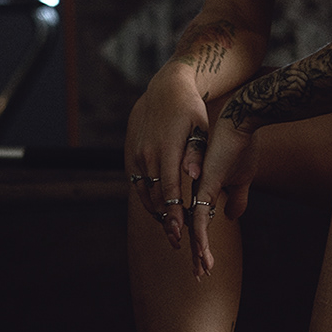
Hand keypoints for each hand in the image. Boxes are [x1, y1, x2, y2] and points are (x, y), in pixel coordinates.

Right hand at [124, 66, 211, 250]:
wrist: (164, 90)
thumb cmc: (190, 109)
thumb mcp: (199, 126)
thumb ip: (196, 153)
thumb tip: (193, 177)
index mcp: (166, 150)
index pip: (170, 190)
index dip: (174, 213)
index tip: (180, 233)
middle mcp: (148, 155)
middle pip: (156, 196)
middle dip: (166, 220)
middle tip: (177, 242)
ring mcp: (138, 156)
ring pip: (145, 192)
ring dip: (156, 213)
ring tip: (170, 231)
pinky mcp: (133, 155)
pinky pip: (139, 184)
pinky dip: (149, 199)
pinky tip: (160, 210)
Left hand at [189, 116, 258, 277]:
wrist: (240, 124)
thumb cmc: (242, 146)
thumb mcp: (242, 178)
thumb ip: (236, 199)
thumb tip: (230, 218)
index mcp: (206, 192)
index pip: (201, 224)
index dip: (202, 244)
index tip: (205, 263)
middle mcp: (198, 194)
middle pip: (194, 230)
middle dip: (197, 254)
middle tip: (199, 276)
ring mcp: (199, 192)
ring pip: (194, 229)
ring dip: (199, 252)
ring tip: (202, 271)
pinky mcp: (204, 188)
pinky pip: (199, 217)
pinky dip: (199, 237)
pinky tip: (200, 251)